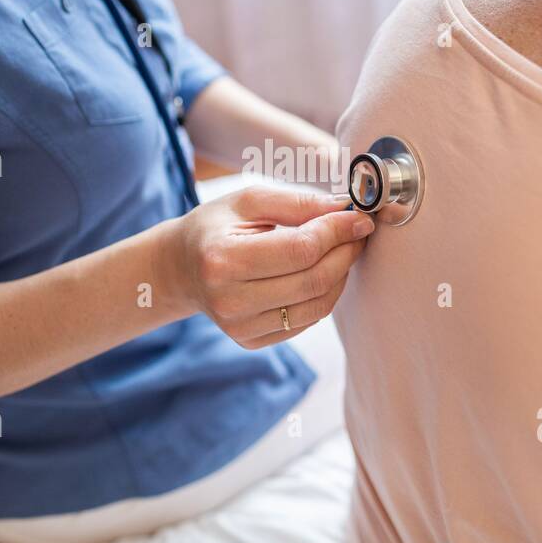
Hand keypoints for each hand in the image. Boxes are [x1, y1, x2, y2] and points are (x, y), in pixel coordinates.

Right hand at [159, 186, 373, 347]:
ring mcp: (239, 326)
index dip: (337, 232)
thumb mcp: (249, 201)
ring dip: (341, 275)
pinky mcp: (251, 341)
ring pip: (317, 306)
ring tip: (343, 250)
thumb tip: (346, 209)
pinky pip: (307, 321)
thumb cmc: (216, 228)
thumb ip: (298, 203)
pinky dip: (324, 295)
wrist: (182, 268)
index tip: (360, 217)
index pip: (299, 250)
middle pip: (313, 280)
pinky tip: (322, 272)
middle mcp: (229, 300)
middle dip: (346, 252)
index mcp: (223, 258)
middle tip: (358, 232)